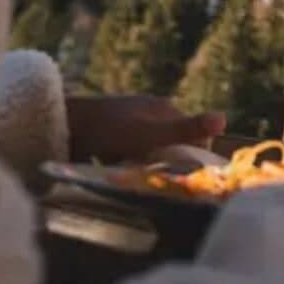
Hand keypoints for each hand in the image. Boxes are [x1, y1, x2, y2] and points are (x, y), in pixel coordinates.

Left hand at [66, 95, 225, 163]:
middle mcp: (149, 111)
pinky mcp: (110, 131)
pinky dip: (124, 162)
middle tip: (148, 175)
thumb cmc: (107, 130)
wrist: (60, 125)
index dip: (190, 157)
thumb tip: (224, 118)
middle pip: (171, 144)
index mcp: (164, 108)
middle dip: (163, 161)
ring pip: (148, 149)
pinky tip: (112, 168)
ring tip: (128, 174)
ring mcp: (129, 120)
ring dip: (142, 164)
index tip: (176, 174)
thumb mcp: (149, 134)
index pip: (194, 136)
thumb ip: (185, 129)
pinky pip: (127, 151)